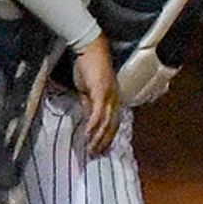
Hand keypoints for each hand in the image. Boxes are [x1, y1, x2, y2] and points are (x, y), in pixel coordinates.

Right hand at [71, 36, 121, 158]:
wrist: (89, 48)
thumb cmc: (88, 66)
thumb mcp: (87, 89)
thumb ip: (89, 103)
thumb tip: (88, 119)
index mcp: (113, 97)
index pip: (113, 121)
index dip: (108, 136)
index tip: (100, 149)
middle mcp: (115, 98)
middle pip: (112, 126)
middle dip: (104, 142)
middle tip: (95, 155)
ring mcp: (110, 95)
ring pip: (107, 123)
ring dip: (98, 138)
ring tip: (90, 150)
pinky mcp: (101, 92)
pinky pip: (98, 113)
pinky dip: (93, 126)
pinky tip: (87, 135)